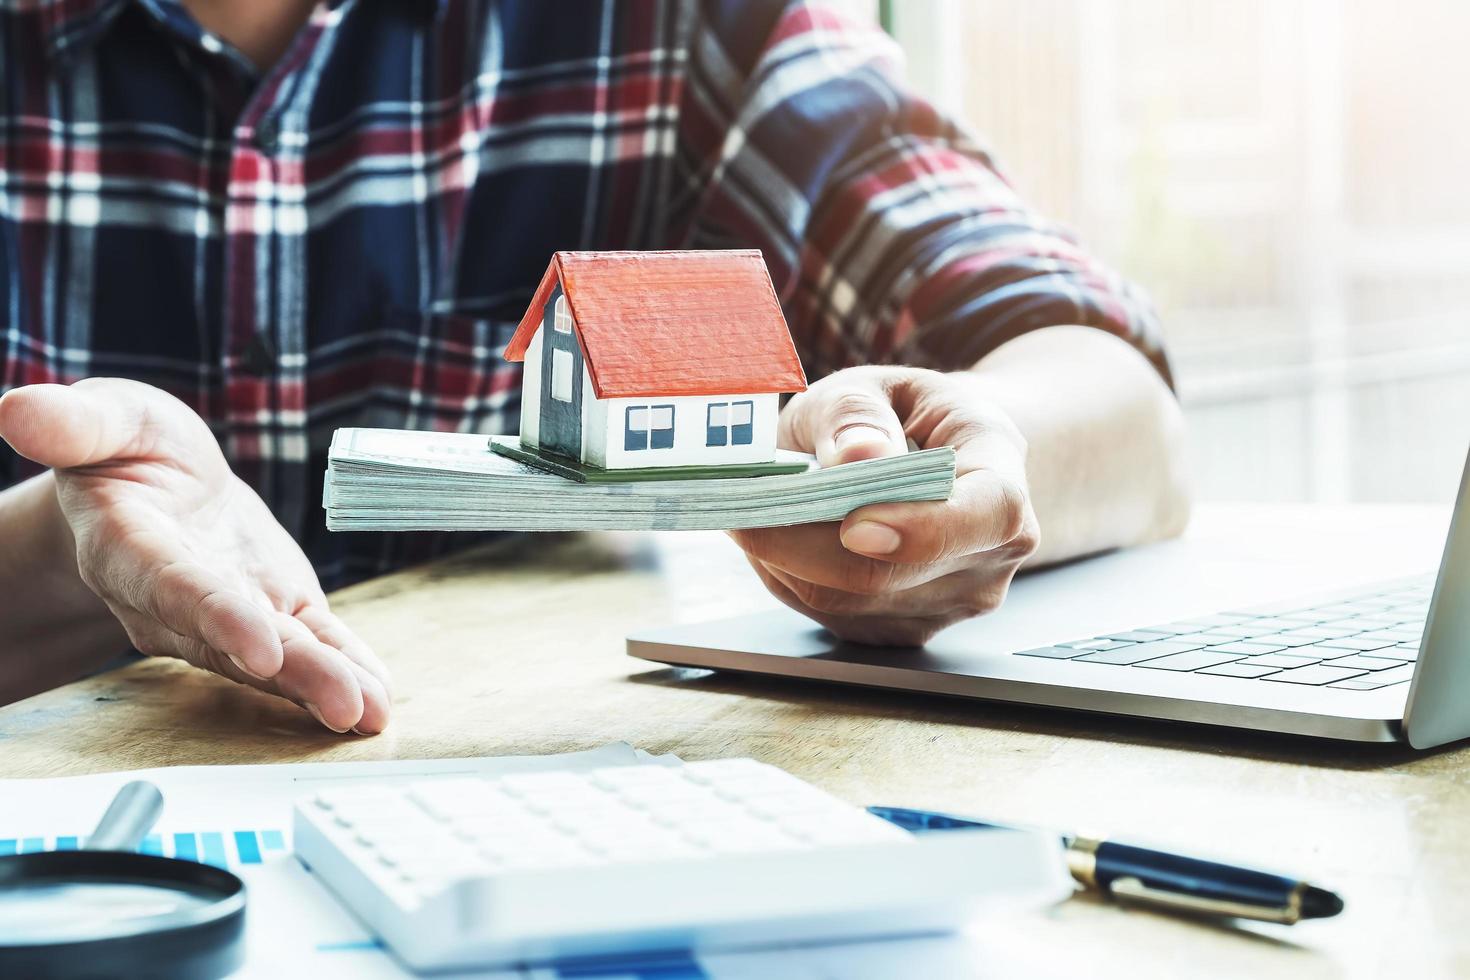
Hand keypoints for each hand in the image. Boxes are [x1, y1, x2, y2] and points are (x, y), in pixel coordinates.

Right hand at [0, 379, 390, 732]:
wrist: (154, 488)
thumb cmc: (128, 451)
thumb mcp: (107, 418)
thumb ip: (75, 422)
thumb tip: (18, 408)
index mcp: (129, 547)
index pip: (172, 586)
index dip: (214, 615)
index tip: (256, 644)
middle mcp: (176, 600)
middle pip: (233, 640)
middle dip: (290, 671)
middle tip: (342, 702)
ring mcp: (230, 614)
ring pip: (277, 656)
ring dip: (323, 684)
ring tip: (367, 711)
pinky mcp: (274, 613)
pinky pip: (310, 647)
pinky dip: (345, 670)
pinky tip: (376, 700)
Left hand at [730, 366, 1039, 645]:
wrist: (929, 458)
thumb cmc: (900, 417)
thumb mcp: (875, 387)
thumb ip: (857, 413)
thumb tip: (855, 456)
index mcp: (1002, 476)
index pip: (984, 517)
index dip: (919, 529)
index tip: (851, 525)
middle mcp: (991, 555)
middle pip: (892, 576)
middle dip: (803, 542)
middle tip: (743, 505)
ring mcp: (954, 601)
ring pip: (849, 604)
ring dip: (787, 560)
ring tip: (761, 509)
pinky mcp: (907, 629)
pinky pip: (834, 617)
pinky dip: (794, 579)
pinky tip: (784, 539)